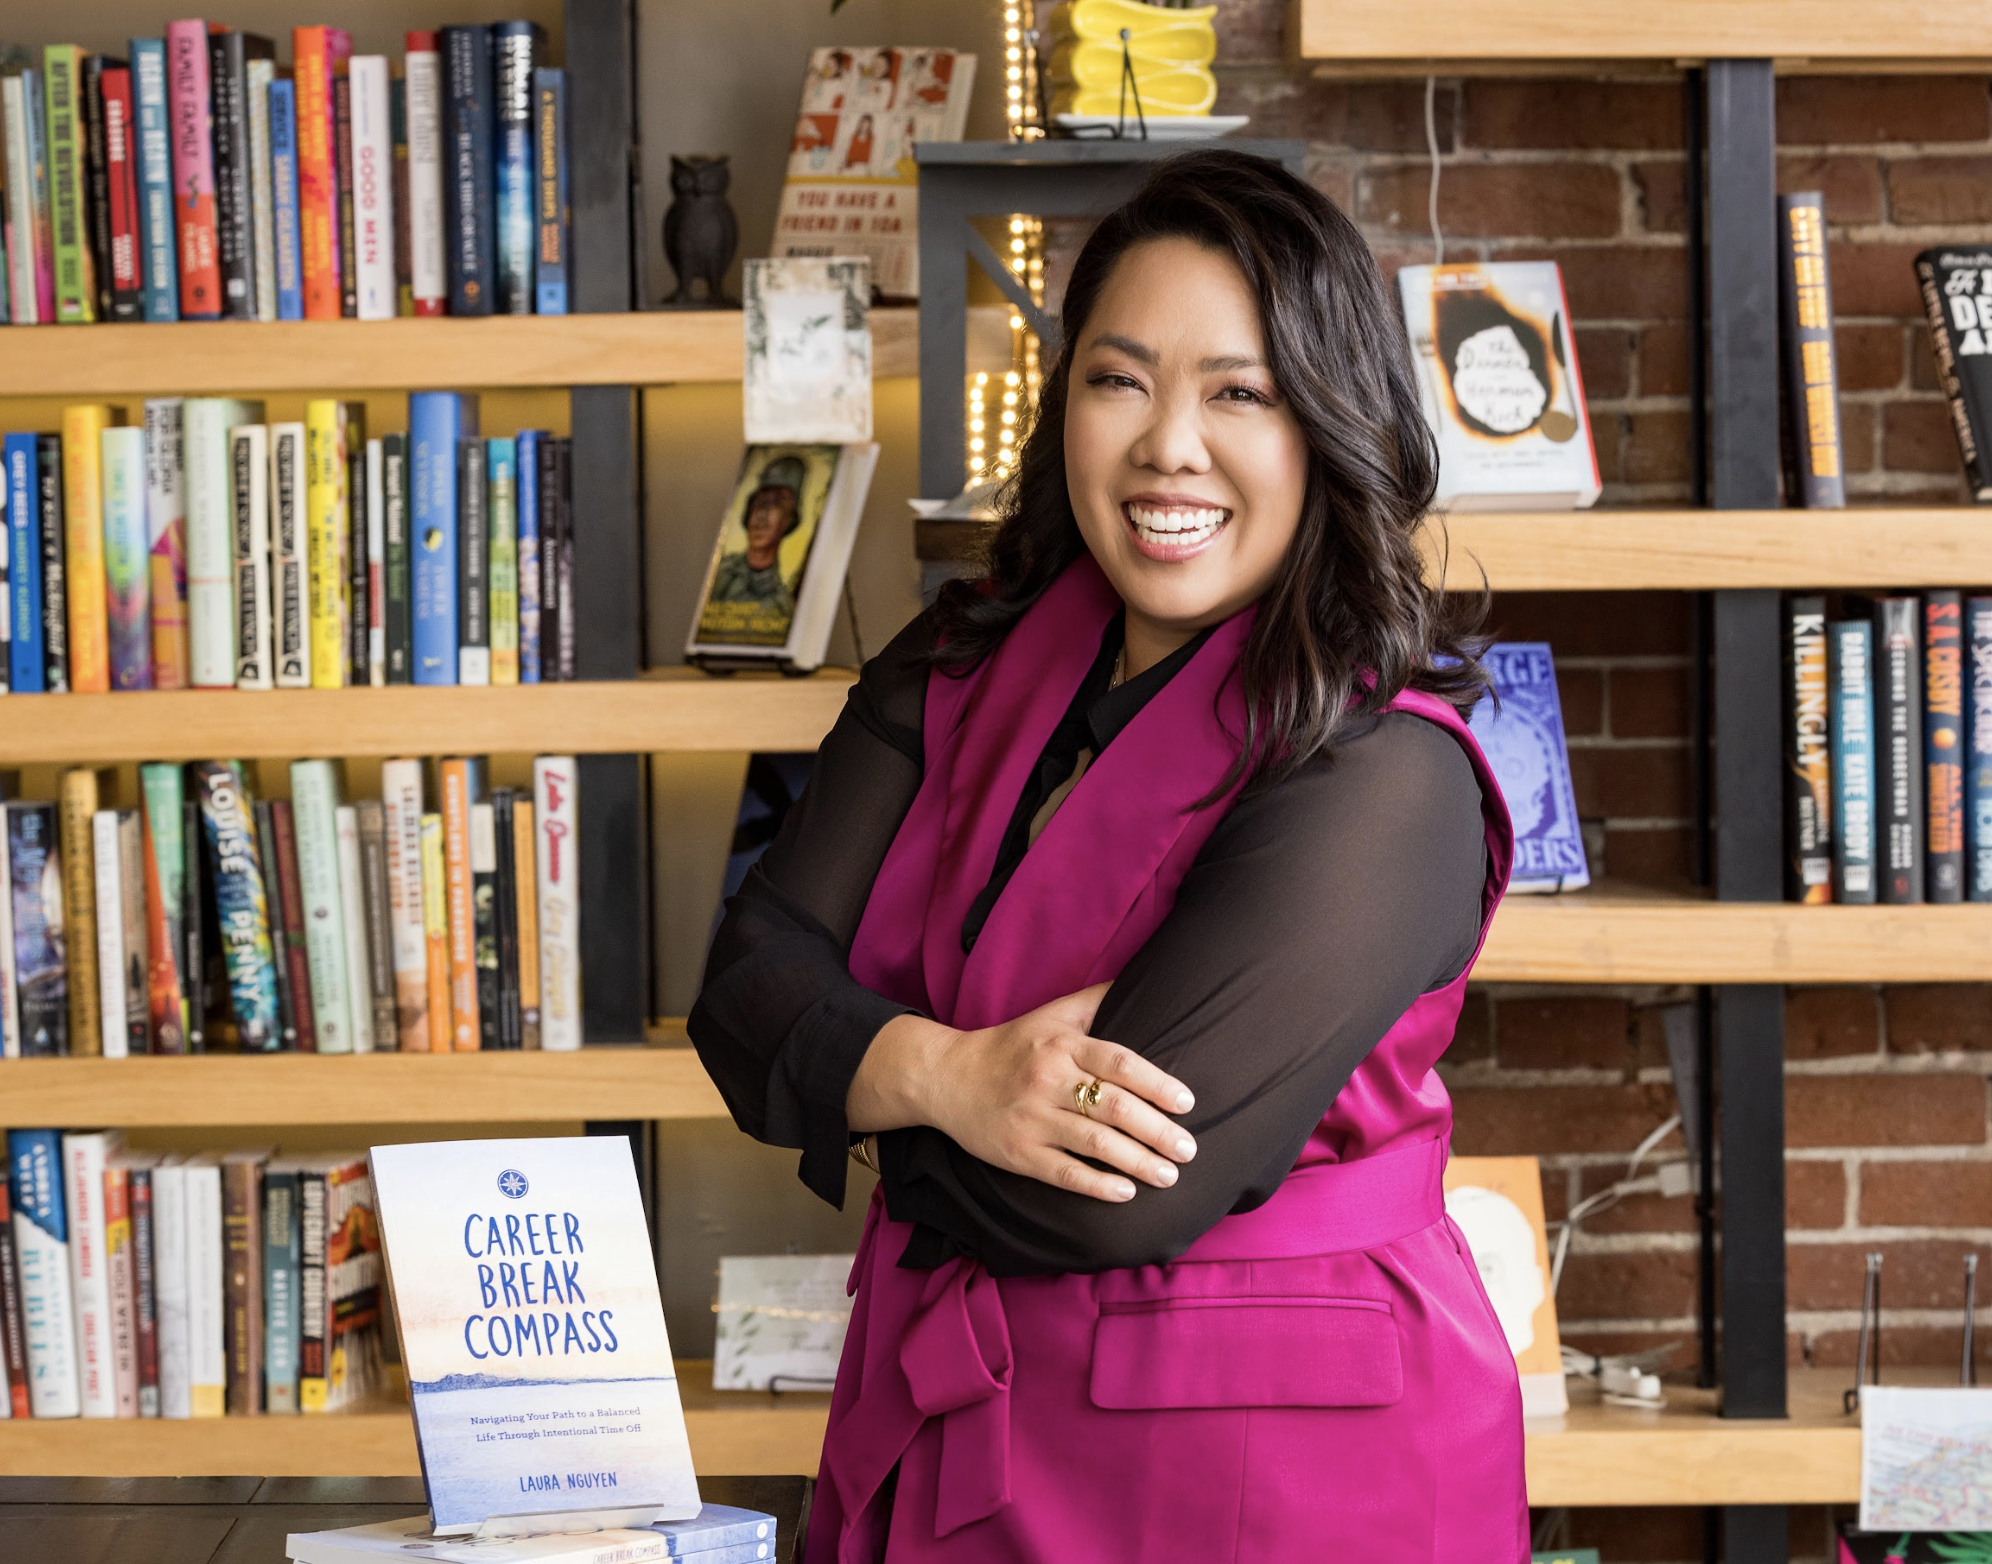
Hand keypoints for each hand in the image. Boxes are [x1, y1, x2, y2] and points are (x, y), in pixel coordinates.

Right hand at [846, 985, 1197, 1202]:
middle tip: (1189, 1149)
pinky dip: (1097, 1185)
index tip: (1187, 1103)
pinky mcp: (1017, 1153)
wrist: (945, 1076)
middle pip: (1114, 1108)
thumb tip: (1143, 978)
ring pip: (1094, 1144)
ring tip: (1169, 1175)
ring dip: (1138, 1162)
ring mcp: (1032, 1119)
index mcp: (1062, 1046)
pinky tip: (1125, 1193)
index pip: (1120, 1064)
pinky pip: (1064, 1173)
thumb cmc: (1010, 1045)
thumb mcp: (1051, 1015)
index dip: (1157, 1084)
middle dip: (1157, 1132)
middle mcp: (1049, 1080)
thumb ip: (1096, 1001)